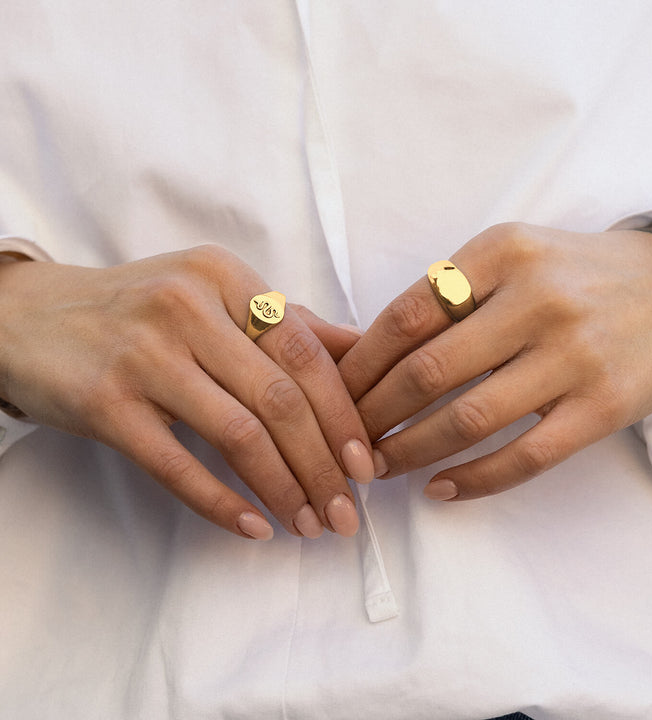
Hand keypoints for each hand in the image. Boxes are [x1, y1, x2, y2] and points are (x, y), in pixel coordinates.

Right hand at [0, 245, 373, 538]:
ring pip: (238, 434)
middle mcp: (187, 307)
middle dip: (324, 464)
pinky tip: (255, 527)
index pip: (305, 353)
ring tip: (310, 524)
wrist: (31, 316)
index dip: (343, 415)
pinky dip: (222, 503)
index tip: (365, 464)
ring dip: (285, 489)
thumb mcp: (214, 295)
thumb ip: (286, 321)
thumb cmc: (141, 309)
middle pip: (280, 398)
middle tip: (345, 511)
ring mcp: (144, 355)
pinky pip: (177, 465)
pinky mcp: (105, 402)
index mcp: (224, 278)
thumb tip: (359, 350)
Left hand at [339, 222, 651, 499]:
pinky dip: (473, 480)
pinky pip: (525, 457)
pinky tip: (438, 489)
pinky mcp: (602, 407)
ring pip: (469, 419)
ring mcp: (573, 356)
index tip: (333, 392)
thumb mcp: (509, 257)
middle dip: (373, 412)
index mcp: (501, 254)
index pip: (407, 316)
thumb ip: (447, 294)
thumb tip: (367, 353)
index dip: (360, 363)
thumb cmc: (572, 275)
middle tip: (345, 437)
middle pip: (428, 370)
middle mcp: (537, 300)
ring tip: (378, 466)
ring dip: (410, 450)